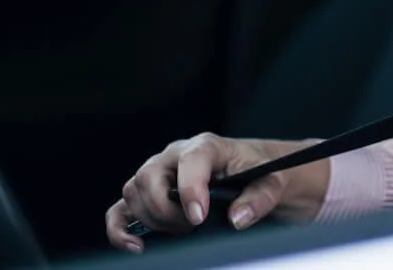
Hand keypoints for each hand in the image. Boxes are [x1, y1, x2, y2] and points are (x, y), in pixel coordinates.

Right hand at [105, 133, 327, 252]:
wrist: (255, 174)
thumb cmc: (261, 173)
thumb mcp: (272, 183)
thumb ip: (259, 199)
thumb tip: (237, 218)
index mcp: (207, 146)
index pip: (190, 161)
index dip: (190, 190)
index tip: (198, 218)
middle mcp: (176, 155)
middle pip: (149, 177)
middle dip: (166, 209)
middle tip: (193, 226)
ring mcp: (159, 173)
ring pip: (133, 192)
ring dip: (151, 219)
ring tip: (182, 230)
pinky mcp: (149, 194)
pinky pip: (121, 209)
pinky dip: (120, 228)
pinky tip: (135, 246)